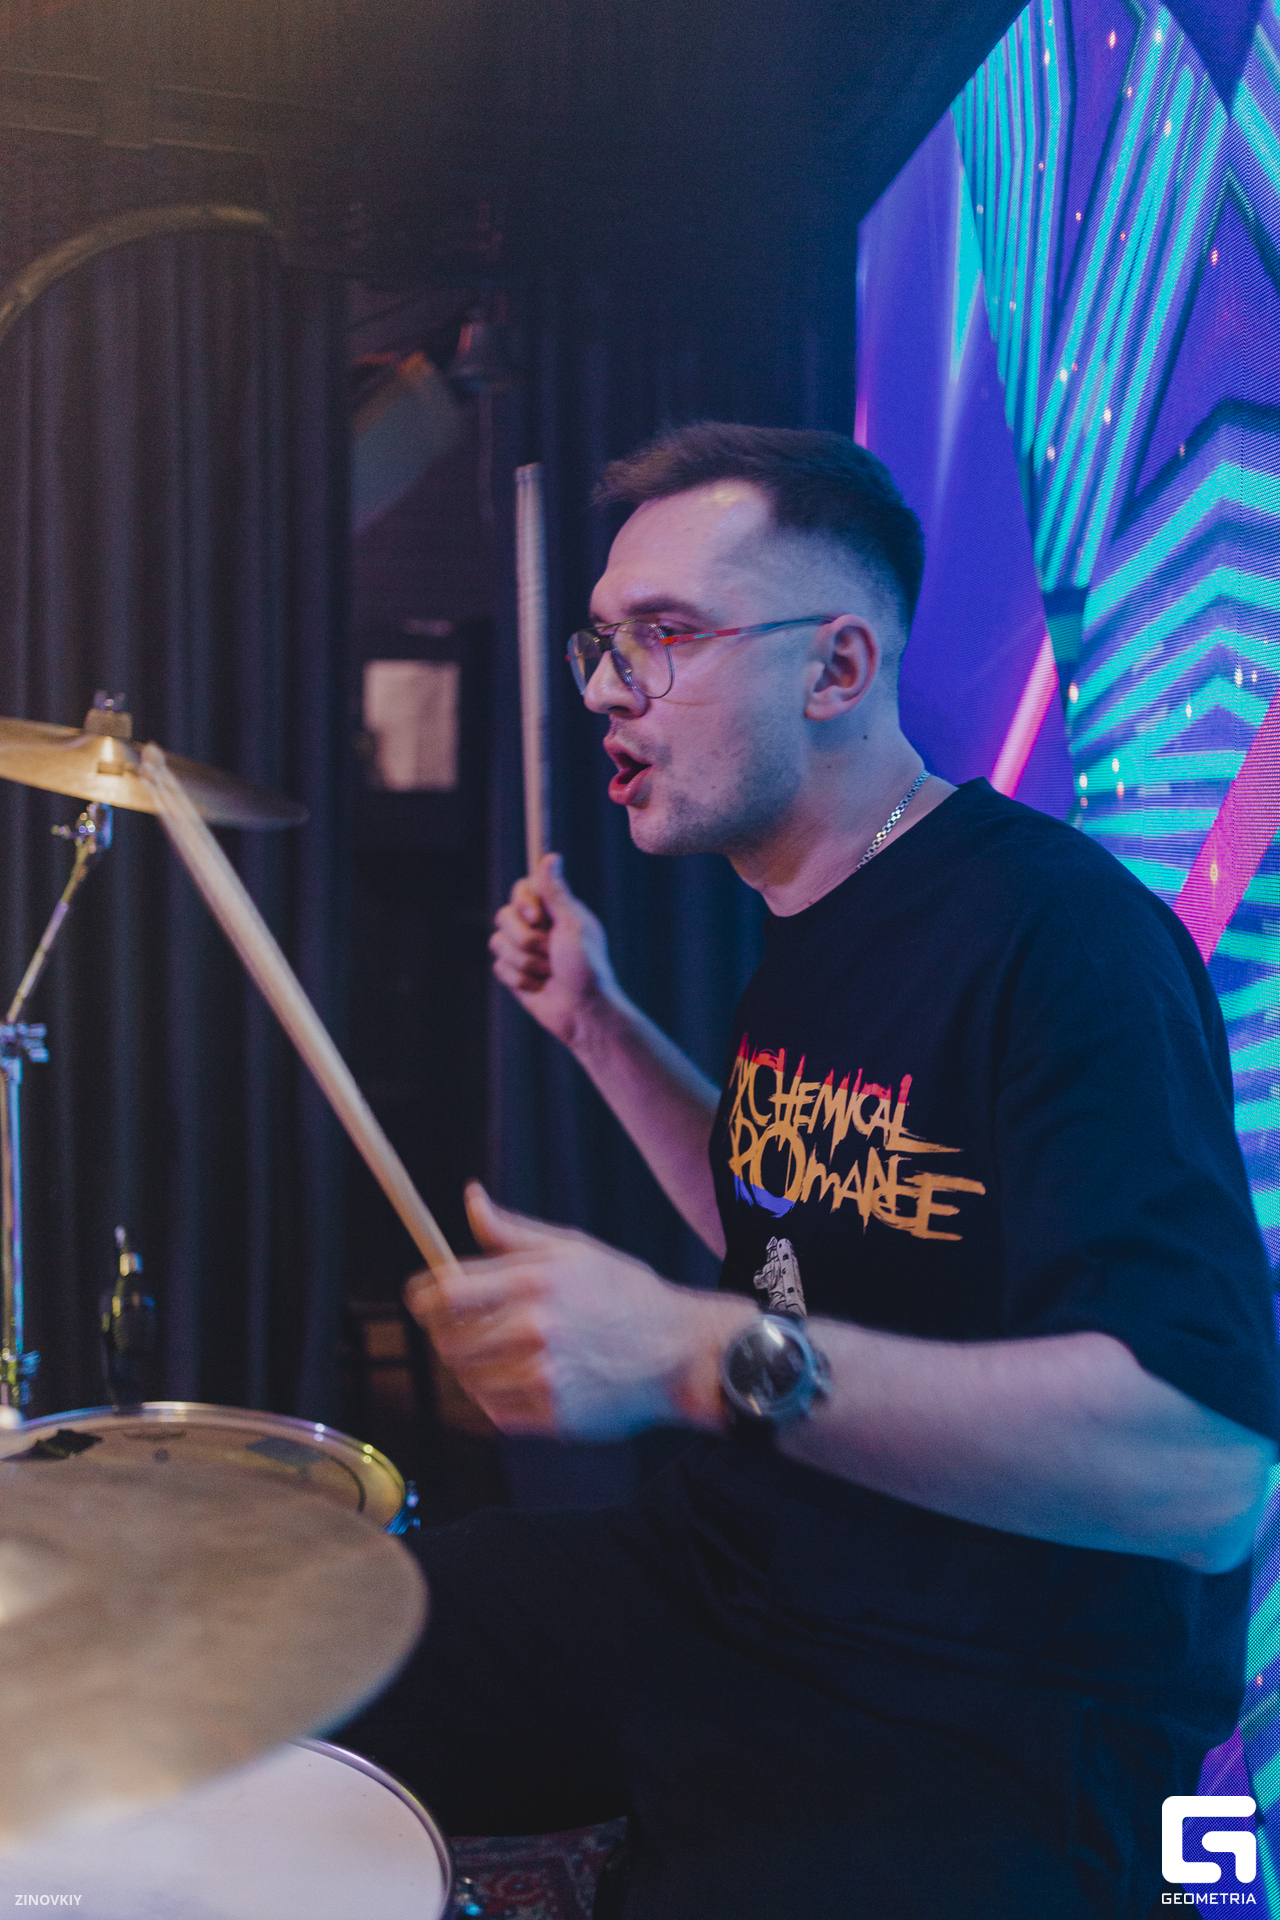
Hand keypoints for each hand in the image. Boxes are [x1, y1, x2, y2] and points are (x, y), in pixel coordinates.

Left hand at [404, 1182, 755, 1438]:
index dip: (421, 1298)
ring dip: (473, 1367)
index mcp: (536, 1280)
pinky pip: (493, 1411)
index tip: (422, 1300)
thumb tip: (470, 1199)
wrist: (680, 1353)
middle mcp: (535, 1328)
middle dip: (446, 1334)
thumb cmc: (625, 1294)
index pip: (446, 1293)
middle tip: (466, 1328)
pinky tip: (525, 1379)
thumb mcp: (574, 1249)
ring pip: (466, 1379)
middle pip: (447, 1340)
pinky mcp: (552, 1415)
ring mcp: (543, 1375)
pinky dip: (497, 1397)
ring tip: (504, 1353)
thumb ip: (512, 1231)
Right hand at [489, 854, 618, 1045]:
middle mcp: (539, 928)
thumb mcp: (573, 925)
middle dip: (526, 940)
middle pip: (504, 916)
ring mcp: (525, 951)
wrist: (584, 1013)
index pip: (523, 889)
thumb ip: (556, 892)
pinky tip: (539, 987)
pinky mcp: (515, 974)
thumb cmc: (587, 968)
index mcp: (556, 911)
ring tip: (549, 974)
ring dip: (525, 962)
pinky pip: (499, 966)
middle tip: (551, 954)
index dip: (524, 903)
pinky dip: (519, 979)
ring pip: (498, 942)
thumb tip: (551, 856)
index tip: (537, 918)